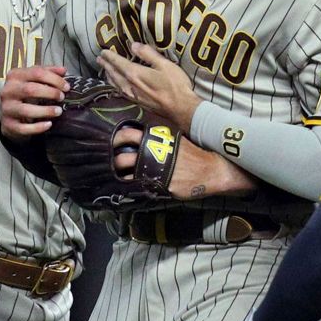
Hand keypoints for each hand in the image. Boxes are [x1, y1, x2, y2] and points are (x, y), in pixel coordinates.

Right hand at [0, 65, 67, 138]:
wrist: (9, 114)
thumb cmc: (25, 94)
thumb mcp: (34, 79)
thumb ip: (48, 72)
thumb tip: (63, 70)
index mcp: (15, 76)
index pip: (36, 73)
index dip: (54, 79)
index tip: (66, 87)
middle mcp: (8, 91)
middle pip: (30, 89)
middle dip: (50, 93)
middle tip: (62, 97)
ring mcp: (6, 108)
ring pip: (26, 110)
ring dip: (46, 111)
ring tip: (59, 111)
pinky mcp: (8, 125)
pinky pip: (23, 128)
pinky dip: (38, 127)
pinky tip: (49, 124)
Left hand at [98, 42, 201, 129]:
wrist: (180, 108)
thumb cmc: (175, 85)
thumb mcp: (164, 64)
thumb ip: (148, 54)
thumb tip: (134, 45)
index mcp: (135, 74)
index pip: (118, 63)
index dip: (110, 56)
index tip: (103, 51)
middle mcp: (130, 85)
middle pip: (114, 74)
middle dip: (106, 65)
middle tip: (100, 59)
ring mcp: (132, 96)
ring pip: (115, 84)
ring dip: (109, 76)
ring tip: (106, 71)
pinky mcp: (137, 103)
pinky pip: (120, 92)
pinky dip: (115, 86)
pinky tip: (117, 86)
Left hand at [113, 130, 257, 197]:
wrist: (210, 170)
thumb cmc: (195, 155)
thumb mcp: (177, 140)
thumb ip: (161, 139)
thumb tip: (147, 139)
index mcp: (157, 137)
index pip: (129, 133)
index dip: (117, 138)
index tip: (113, 143)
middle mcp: (152, 150)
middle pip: (123, 154)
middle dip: (112, 159)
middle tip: (110, 162)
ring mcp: (154, 167)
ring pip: (127, 170)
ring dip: (118, 172)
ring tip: (116, 175)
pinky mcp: (158, 182)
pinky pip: (136, 184)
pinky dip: (128, 185)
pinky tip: (127, 186)